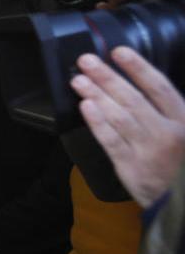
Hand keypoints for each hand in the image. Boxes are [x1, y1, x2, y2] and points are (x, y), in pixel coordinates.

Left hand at [71, 48, 184, 207]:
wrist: (184, 202)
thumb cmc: (181, 162)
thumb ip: (170, 110)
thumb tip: (144, 84)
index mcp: (183, 119)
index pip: (159, 87)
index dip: (138, 68)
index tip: (118, 51)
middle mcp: (167, 132)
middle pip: (133, 99)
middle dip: (108, 77)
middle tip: (86, 61)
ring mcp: (148, 150)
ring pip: (119, 117)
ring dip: (97, 95)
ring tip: (78, 80)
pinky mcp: (131, 167)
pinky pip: (110, 141)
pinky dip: (97, 122)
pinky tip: (85, 106)